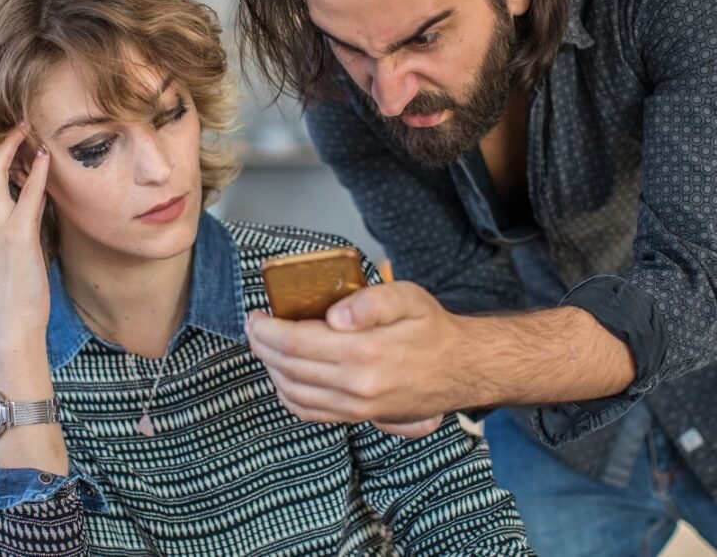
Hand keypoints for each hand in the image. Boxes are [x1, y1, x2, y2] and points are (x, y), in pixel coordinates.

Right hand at [0, 125, 51, 337]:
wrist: (12, 319)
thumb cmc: (16, 283)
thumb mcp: (11, 242)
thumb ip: (16, 214)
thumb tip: (31, 192)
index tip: (2, 123)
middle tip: (13, 112)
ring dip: (10, 143)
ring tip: (27, 123)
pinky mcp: (18, 236)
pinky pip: (27, 196)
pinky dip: (36, 173)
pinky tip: (45, 156)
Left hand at [246, 281, 467, 438]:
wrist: (462, 368)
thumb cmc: (431, 328)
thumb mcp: (407, 297)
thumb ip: (370, 302)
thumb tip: (334, 315)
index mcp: (365, 353)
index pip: (295, 342)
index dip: (266, 328)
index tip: (257, 314)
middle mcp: (357, 386)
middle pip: (287, 367)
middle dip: (262, 344)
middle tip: (254, 326)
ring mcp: (357, 407)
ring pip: (292, 392)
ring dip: (270, 368)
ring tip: (265, 345)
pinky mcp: (360, 418)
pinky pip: (309, 412)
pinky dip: (287, 394)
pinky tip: (283, 374)